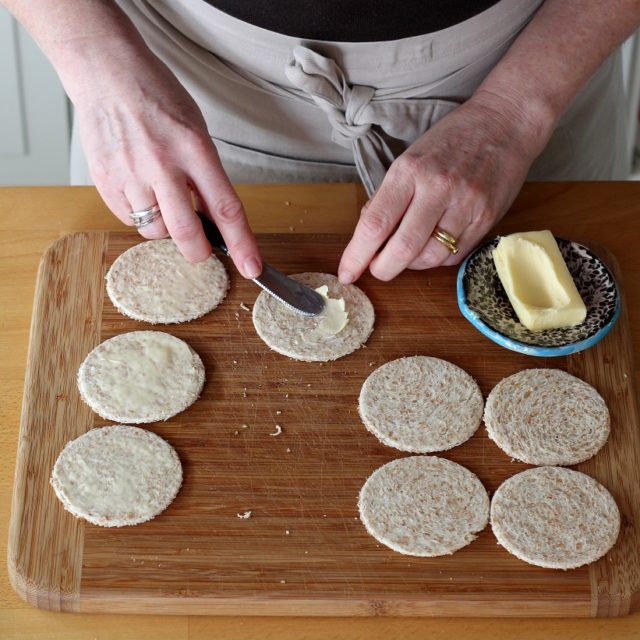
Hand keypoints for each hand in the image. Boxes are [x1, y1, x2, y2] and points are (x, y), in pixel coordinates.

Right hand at [75, 52, 261, 276]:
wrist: (107, 74)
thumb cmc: (158, 99)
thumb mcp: (196, 132)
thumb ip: (206, 176)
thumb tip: (215, 220)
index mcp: (194, 148)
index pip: (226, 208)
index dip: (243, 244)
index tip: (252, 266)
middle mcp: (162, 164)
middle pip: (186, 232)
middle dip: (199, 252)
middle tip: (202, 249)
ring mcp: (129, 173)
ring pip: (155, 231)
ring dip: (166, 228)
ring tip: (163, 198)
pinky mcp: (105, 181)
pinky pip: (129, 220)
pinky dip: (140, 215)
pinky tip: (141, 190)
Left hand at [338, 91, 549, 282]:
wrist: (506, 123)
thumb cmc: (450, 142)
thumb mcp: (409, 160)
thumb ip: (387, 199)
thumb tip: (366, 239)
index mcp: (409, 171)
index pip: (375, 223)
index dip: (357, 255)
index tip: (346, 273)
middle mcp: (437, 188)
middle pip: (402, 249)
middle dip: (383, 269)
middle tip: (377, 269)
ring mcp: (465, 205)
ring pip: (429, 258)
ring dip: (411, 264)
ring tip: (408, 251)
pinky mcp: (486, 219)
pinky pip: (454, 256)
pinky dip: (436, 258)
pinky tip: (433, 243)